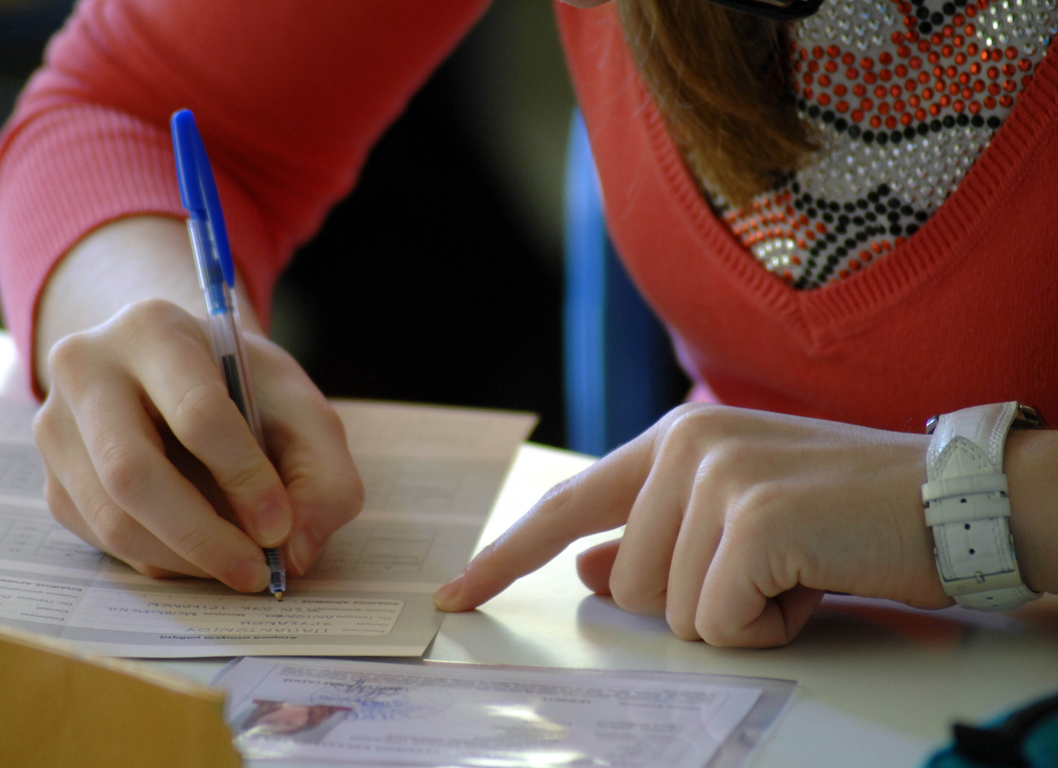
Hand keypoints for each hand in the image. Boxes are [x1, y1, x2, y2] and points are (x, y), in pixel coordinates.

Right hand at [33, 298, 362, 590]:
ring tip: (241, 568)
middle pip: (132, 472)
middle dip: (204, 536)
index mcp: (154, 331)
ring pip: (111, 517)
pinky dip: (162, 560)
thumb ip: (323, 474)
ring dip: (185, 559)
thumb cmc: (244, 389)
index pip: (196, 412)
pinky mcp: (54, 481)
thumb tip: (297, 551)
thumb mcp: (301, 409)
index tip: (279, 526)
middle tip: (257, 571)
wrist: (177, 375)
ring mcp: (57, 428)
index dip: (242, 476)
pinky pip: (103, 540)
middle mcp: (87, 370)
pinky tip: (204, 554)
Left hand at [434, 404, 946, 646]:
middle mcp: (686, 444)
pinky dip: (769, 627)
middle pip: (624, 586)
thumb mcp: (738, 519)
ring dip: (738, 615)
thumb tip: (591, 570)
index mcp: (676, 439)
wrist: (955, 499)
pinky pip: (718, 623)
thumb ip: (655, 538)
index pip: (570, 504)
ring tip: (798, 568)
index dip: (509, 555)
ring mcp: (716, 476)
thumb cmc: (847, 513)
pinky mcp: (752, 518)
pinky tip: (814, 582)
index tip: (457, 592)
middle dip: (695, 603)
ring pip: (668, 612)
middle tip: (774, 567)